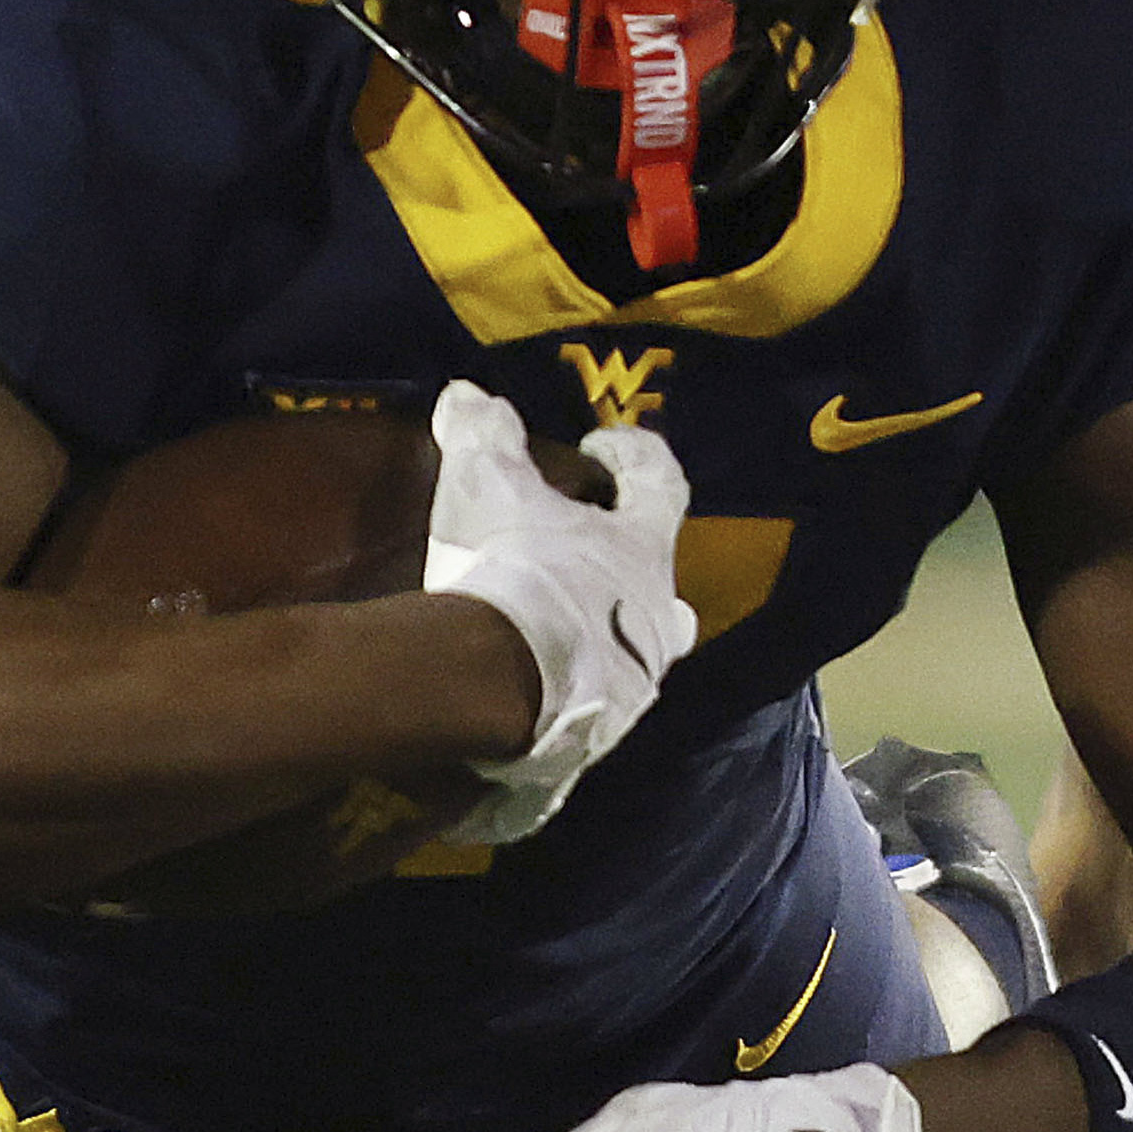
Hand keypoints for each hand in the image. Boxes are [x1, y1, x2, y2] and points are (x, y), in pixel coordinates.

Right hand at [421, 380, 692, 847]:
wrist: (500, 690)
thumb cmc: (513, 570)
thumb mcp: (488, 488)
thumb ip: (482, 436)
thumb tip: (467, 394)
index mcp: (644, 551)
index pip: (663, 484)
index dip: (636, 454)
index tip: (601, 444)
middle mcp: (655, 619)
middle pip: (664, 587)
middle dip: (635, 570)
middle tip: (594, 557)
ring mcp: (632, 686)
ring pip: (633, 653)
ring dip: (602, 635)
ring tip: (555, 628)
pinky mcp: (594, 737)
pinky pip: (588, 707)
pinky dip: (566, 690)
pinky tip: (528, 689)